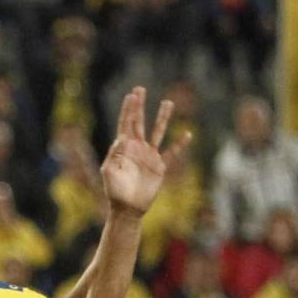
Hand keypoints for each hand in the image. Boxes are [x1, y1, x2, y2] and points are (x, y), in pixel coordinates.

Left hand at [100, 87, 191, 216]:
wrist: (128, 208)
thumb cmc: (115, 192)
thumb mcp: (109, 173)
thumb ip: (115, 155)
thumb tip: (121, 138)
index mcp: (123, 148)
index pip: (126, 124)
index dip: (128, 109)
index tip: (131, 95)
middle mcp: (136, 148)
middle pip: (139, 122)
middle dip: (139, 106)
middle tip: (140, 89)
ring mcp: (149, 156)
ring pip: (157, 131)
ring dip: (162, 117)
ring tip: (167, 102)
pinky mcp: (160, 166)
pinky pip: (172, 152)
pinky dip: (180, 144)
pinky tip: (188, 133)